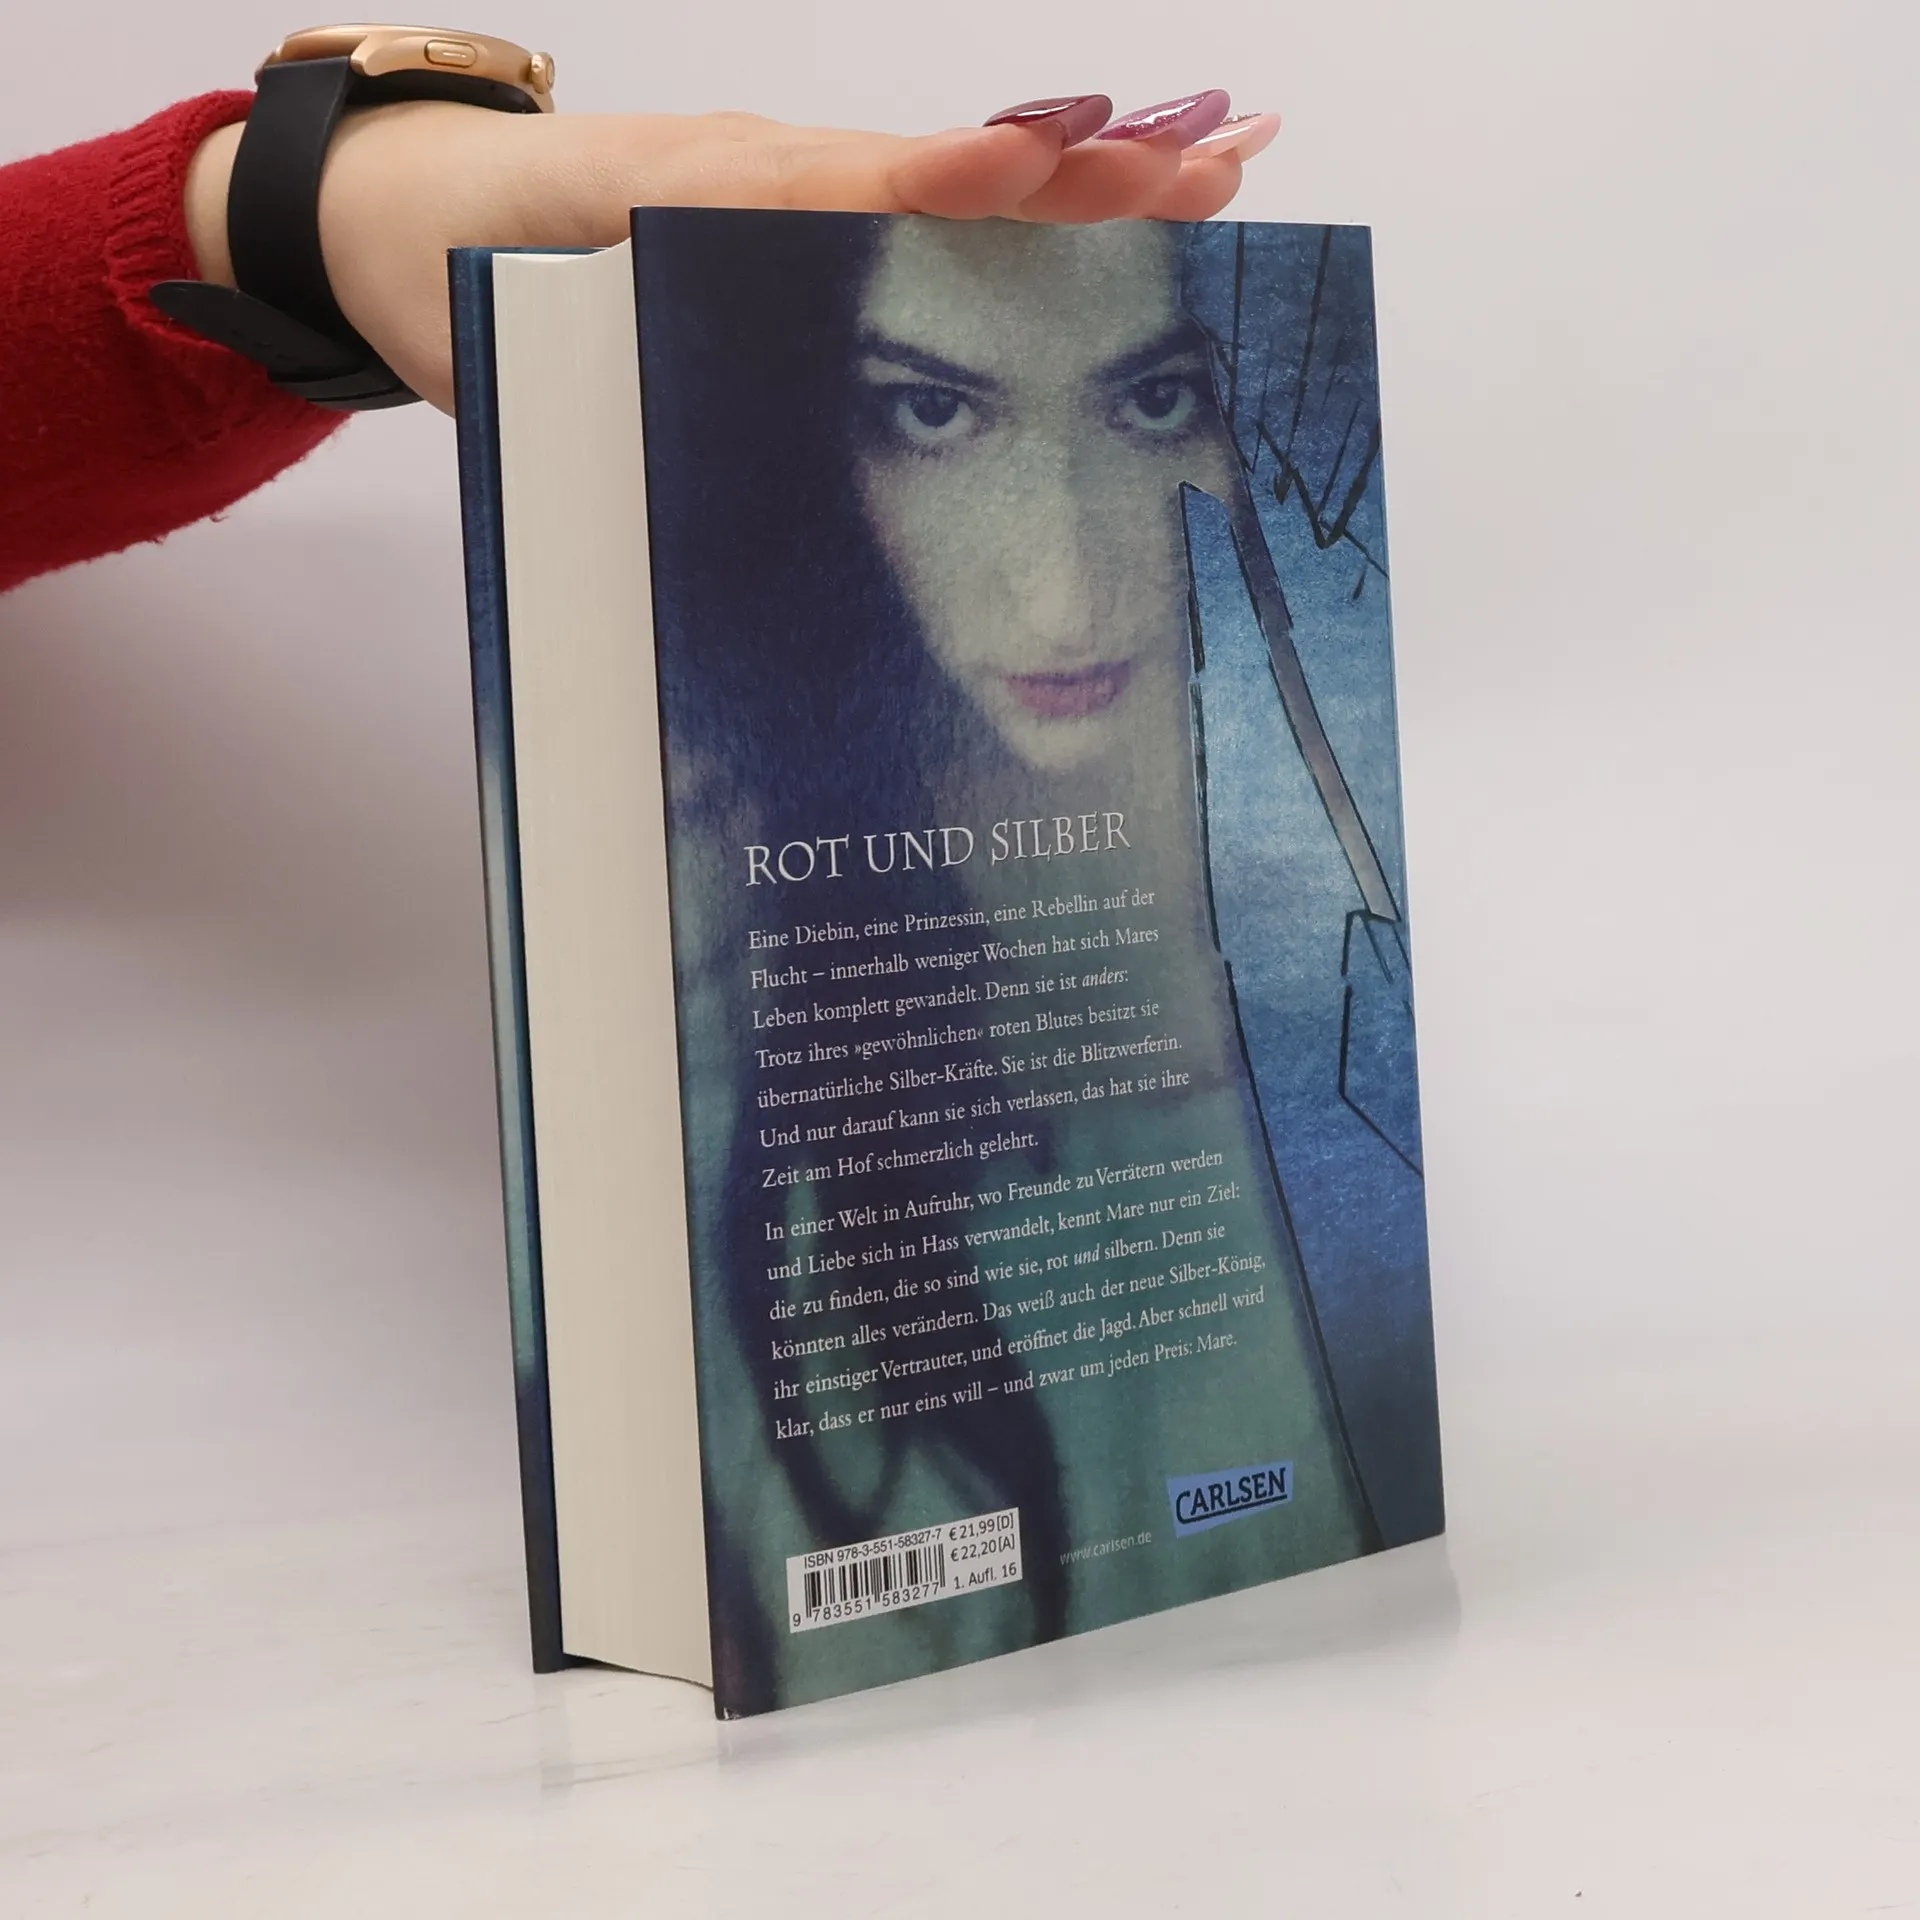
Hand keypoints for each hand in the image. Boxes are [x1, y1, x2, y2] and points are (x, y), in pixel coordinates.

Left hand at [183, 97, 1278, 412]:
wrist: (397, 214)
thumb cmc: (454, 272)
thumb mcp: (513, 320)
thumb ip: (611, 346)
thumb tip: (725, 417)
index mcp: (708, 201)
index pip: (857, 188)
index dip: (956, 182)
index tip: (1058, 163)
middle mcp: (773, 180)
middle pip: (949, 167)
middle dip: (1089, 164)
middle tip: (1226, 151)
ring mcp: (792, 188)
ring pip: (955, 178)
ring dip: (1088, 169)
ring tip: (1219, 153)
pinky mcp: (795, 213)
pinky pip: (920, 206)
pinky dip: (1024, 200)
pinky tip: (1105, 199)